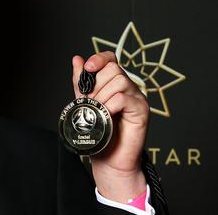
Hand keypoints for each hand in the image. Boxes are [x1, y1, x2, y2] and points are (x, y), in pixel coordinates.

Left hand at [72, 51, 148, 201]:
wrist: (108, 160)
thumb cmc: (98, 132)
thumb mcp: (84, 102)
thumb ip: (81, 82)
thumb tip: (77, 59)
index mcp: (114, 83)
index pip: (111, 59)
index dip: (99, 58)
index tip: (88, 67)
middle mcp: (128, 88)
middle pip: (113, 69)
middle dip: (96, 84)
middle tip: (90, 102)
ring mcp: (137, 98)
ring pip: (119, 81)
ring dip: (102, 96)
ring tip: (98, 111)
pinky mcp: (141, 110)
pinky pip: (124, 98)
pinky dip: (110, 106)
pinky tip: (106, 116)